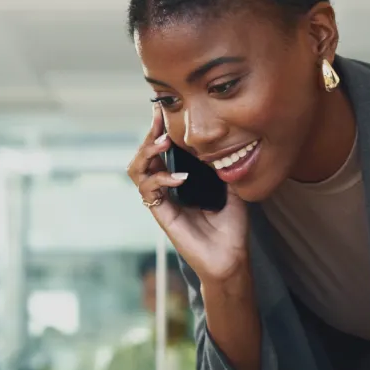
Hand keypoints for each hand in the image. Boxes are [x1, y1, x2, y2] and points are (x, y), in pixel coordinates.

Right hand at [129, 105, 250, 283]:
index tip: (162, 111)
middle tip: (158, 119)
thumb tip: (224, 144)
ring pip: (137, 170)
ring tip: (164, 142)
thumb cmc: (231, 228)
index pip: (162, 151)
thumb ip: (224, 168)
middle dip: (149, 134)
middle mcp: (167, 189)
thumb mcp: (232, 189)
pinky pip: (149, 191)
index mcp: (180, 181)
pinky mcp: (161, 214)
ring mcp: (162, 201)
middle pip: (144, 156)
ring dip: (147, 152)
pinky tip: (180, 177)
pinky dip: (161, 179)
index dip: (159, 131)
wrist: (230, 258)